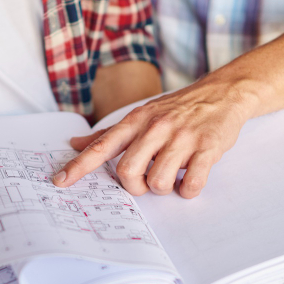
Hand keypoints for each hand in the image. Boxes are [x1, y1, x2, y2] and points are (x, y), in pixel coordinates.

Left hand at [53, 77, 257, 197]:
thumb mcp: (142, 114)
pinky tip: (190, 180)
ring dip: (164, 188)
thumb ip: (109, 134)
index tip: (60, 181)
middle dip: (135, 186)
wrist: (223, 93)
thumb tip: (74, 143)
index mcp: (137, 121)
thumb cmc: (178, 109)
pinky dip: (188, 190)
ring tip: (173, 175)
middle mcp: (156, 128)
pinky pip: (191, 184)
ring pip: (159, 182)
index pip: (102, 146)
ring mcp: (182, 138)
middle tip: (146, 181)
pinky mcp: (207, 148)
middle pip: (128, 171)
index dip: (79, 166)